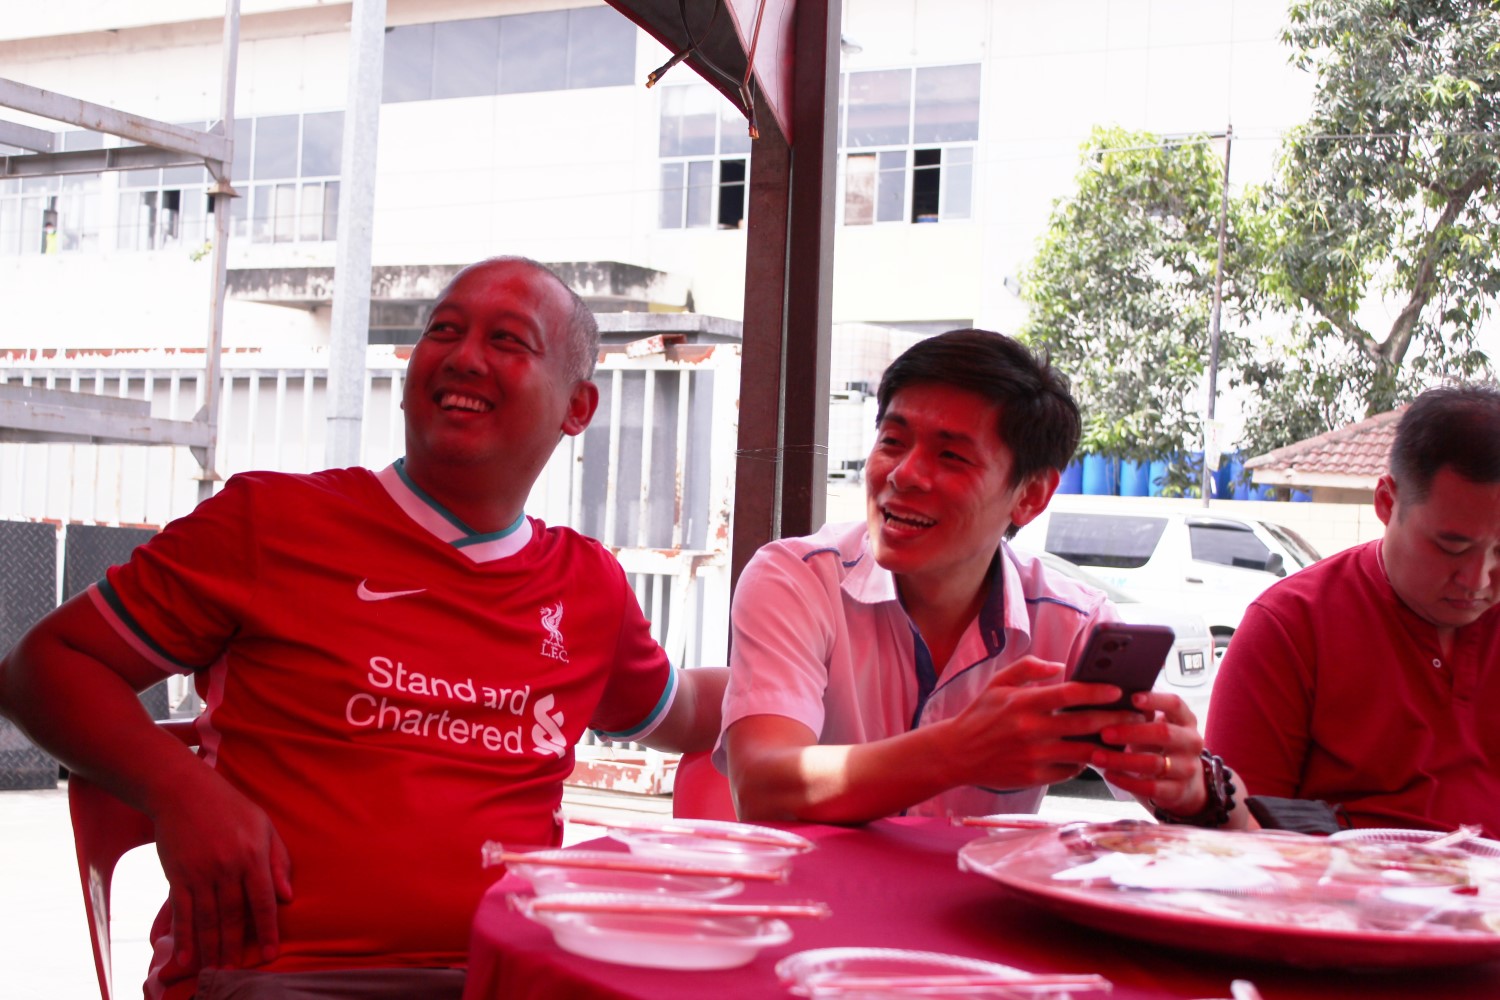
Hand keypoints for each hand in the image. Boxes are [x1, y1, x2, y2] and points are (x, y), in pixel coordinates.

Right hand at [152, 773, 292, 969]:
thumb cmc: (231, 808)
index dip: (266, 931)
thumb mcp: (264, 826)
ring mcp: (200, 872)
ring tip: (215, 972)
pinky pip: (182, 913)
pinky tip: (186, 959)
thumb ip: (278, 861)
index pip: (263, 901)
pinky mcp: (177, 875)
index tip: (270, 955)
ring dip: (211, 949)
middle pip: (232, 916)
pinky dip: (184, 938)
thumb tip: (288, 897)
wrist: (184, 791)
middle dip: (234, 948)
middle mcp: (227, 867)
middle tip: (236, 975)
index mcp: (253, 855)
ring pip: (207, 919)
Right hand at [943, 657, 1164, 790]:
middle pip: (1085, 724)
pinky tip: (1095, 755)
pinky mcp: (1035, 777)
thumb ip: (1029, 668)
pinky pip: (1070, 770)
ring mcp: (1034, 756)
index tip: (1119, 691)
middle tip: (1136, 715)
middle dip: (1116, 719)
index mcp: (1023, 703)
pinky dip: (1084, 762)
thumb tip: (1061, 666)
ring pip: (1084, 751)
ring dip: (1108, 745)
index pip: (1069, 694)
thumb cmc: (981, 715)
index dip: (1098, 691)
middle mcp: (1031, 730)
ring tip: (1125, 739)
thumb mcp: (998, 683)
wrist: (956, 753)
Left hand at [1087, 691, 1206, 814]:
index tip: (1131, 697)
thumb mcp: (1155, 727)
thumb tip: (1104, 697)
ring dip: (1122, 760)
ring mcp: (1187, 768)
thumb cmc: (1158, 746)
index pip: (1175, 704)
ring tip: (1097, 756)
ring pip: (1154, 763)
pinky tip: (1108, 774)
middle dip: (1131, 732)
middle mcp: (1191, 742)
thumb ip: (1138, 714)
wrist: (1184, 784)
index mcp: (1185, 720)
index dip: (1155, 699)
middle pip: (1164, 733)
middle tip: (1104, 733)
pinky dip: (1127, 781)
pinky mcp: (1179, 791)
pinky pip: (1151, 787)